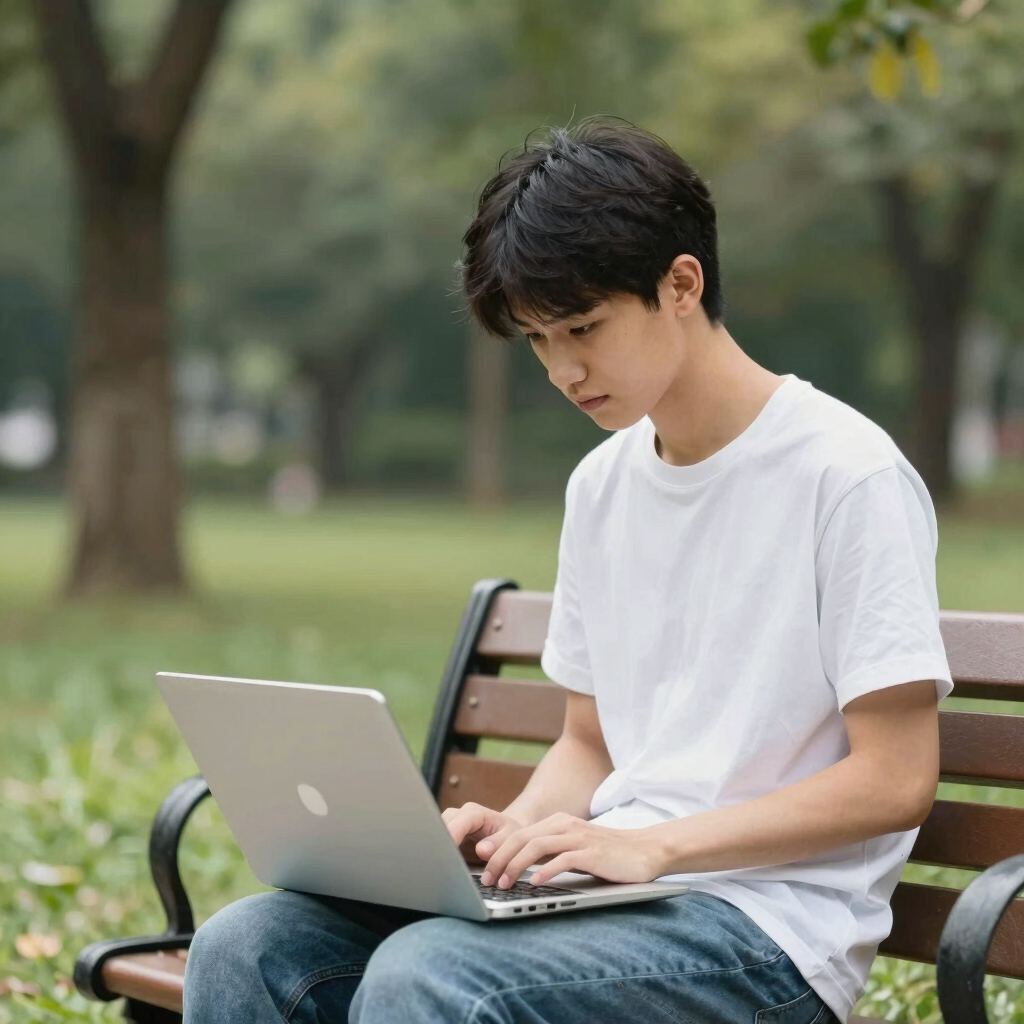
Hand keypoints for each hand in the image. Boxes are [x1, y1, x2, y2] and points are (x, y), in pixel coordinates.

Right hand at [442, 802, 524, 863]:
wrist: (506, 835)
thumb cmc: (510, 836)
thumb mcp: (512, 838)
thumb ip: (499, 843)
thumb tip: (482, 849)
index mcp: (475, 813)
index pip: (458, 822)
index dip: (451, 836)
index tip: (446, 853)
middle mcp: (459, 815)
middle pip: (441, 825)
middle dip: (439, 843)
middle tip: (437, 864)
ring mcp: (451, 824)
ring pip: (435, 832)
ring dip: (435, 848)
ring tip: (435, 866)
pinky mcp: (447, 836)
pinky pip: (438, 842)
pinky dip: (437, 852)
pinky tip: (438, 866)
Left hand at [479, 812, 664, 887]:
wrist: (644, 850)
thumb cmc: (606, 854)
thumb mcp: (572, 849)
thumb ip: (548, 853)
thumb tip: (516, 867)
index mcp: (556, 823)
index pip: (517, 834)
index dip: (496, 850)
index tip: (480, 867)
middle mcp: (564, 825)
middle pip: (521, 838)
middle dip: (499, 859)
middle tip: (486, 880)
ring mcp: (578, 837)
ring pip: (536, 846)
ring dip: (515, 866)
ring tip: (505, 884)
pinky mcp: (592, 852)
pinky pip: (562, 859)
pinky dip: (544, 871)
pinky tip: (534, 884)